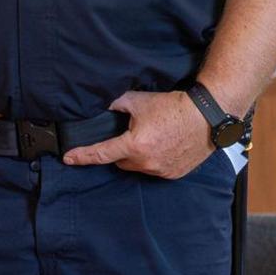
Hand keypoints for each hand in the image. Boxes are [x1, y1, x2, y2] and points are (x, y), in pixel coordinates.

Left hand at [62, 90, 212, 177]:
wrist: (207, 117)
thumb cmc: (174, 107)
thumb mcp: (140, 100)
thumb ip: (117, 103)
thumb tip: (101, 106)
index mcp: (134, 145)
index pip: (101, 153)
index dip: (82, 155)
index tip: (68, 158)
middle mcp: (146, 162)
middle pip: (120, 161)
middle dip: (122, 150)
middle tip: (133, 133)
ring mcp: (160, 171)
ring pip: (138, 167)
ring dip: (139, 156)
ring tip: (153, 138)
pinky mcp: (173, 174)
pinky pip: (155, 170)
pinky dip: (155, 160)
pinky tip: (165, 146)